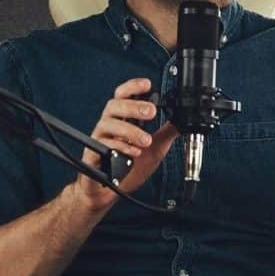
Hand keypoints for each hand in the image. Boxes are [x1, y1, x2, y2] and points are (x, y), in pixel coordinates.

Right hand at [73, 78, 178, 213]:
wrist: (109, 191)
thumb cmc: (129, 168)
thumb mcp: (155, 148)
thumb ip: (166, 132)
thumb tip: (182, 120)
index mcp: (123, 120)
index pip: (124, 96)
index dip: (133, 87)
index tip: (147, 84)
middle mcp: (109, 125)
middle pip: (114, 105)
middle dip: (134, 106)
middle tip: (151, 112)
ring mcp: (99, 139)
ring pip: (108, 124)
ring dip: (130, 131)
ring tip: (146, 140)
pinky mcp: (92, 154)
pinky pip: (102, 146)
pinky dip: (120, 148)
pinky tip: (133, 153)